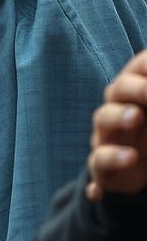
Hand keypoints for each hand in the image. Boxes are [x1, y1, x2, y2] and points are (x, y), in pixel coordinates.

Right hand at [86, 50, 146, 198]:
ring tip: (137, 117)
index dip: (145, 67)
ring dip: (118, 116)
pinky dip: (112, 158)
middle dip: (134, 89)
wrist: (132, 173)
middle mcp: (116, 111)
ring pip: (102, 119)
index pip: (135, 71)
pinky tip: (130, 158)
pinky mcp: (102, 167)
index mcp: (133, 96)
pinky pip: (99, 160)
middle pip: (116, 91)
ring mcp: (106, 137)